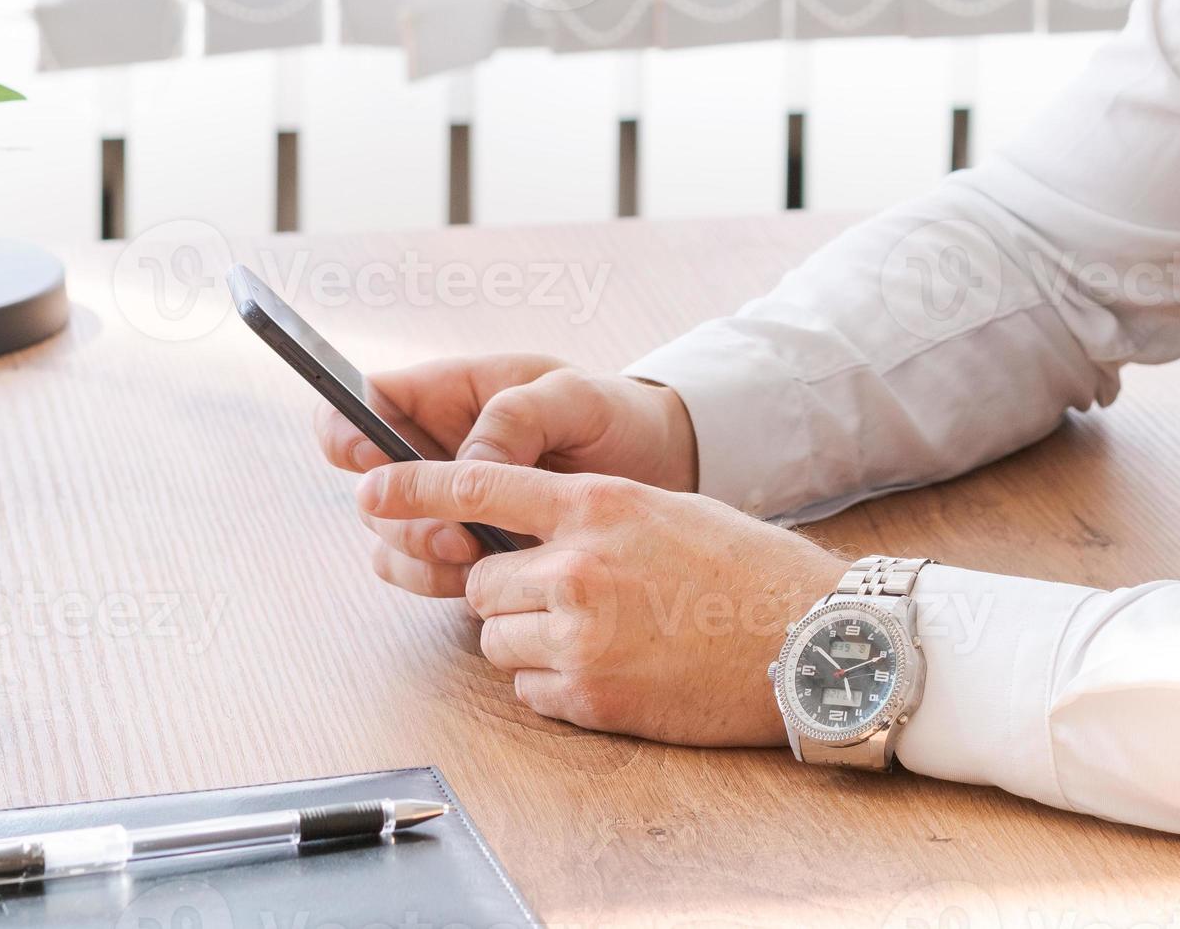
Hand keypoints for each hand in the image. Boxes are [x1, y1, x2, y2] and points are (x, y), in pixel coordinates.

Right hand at [314, 354, 699, 591]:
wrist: (662, 474)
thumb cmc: (616, 417)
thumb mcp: (576, 397)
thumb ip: (518, 419)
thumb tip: (468, 467)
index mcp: (447, 396)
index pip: (362, 404)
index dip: (345, 431)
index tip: (371, 457)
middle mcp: (433, 454)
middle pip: (370, 490)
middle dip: (401, 518)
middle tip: (456, 537)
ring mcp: (447, 509)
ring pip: (390, 542)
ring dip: (419, 560)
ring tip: (479, 560)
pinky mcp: (469, 553)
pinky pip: (428, 576)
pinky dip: (445, 586)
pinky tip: (491, 583)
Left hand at [357, 458, 848, 746]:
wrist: (811, 644)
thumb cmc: (747, 573)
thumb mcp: (666, 512)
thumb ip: (589, 515)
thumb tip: (526, 531)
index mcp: (598, 505)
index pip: (480, 484)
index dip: (414, 487)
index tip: (369, 488)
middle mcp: (578, 566)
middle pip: (481, 580)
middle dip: (509, 592)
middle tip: (567, 598)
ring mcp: (580, 635)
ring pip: (497, 639)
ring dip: (529, 640)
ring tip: (601, 636)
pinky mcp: (591, 696)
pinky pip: (528, 690)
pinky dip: (555, 685)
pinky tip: (612, 671)